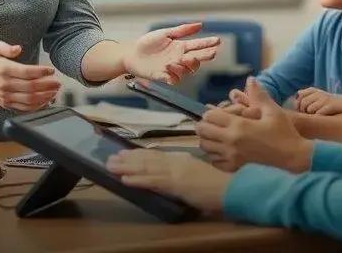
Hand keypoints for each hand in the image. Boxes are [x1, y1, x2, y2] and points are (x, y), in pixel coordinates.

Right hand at [0, 41, 60, 110]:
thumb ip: (7, 47)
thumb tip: (18, 48)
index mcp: (4, 69)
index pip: (27, 72)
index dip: (42, 72)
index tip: (51, 70)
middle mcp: (5, 84)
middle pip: (31, 87)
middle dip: (48, 85)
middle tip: (57, 82)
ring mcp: (5, 96)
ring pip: (29, 100)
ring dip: (45, 97)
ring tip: (54, 92)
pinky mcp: (5, 103)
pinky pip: (23, 108)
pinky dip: (36, 106)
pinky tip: (45, 101)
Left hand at [107, 149, 230, 213]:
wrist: (230, 188)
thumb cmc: (219, 184)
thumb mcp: (198, 174)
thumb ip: (185, 173)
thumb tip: (174, 176)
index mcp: (182, 160)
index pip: (156, 155)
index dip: (139, 154)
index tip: (125, 153)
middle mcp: (176, 162)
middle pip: (147, 159)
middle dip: (128, 159)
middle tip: (110, 158)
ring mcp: (175, 172)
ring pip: (146, 168)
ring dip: (126, 167)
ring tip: (111, 166)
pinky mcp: (175, 183)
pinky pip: (152, 180)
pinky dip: (137, 179)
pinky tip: (124, 180)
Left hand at [125, 23, 219, 84]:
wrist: (131, 54)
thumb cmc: (147, 43)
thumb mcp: (165, 33)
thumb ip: (182, 30)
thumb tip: (200, 25)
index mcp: (180, 47)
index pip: (198, 45)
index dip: (208, 43)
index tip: (217, 40)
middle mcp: (179, 59)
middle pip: (196, 60)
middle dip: (205, 56)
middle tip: (211, 53)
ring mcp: (172, 69)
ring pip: (187, 71)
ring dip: (185, 66)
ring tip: (178, 60)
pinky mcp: (163, 76)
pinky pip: (173, 80)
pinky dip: (173, 75)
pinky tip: (169, 68)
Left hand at [197, 77, 312, 172]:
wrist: (293, 155)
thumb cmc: (284, 131)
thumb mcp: (272, 110)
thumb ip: (258, 95)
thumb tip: (250, 79)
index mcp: (239, 126)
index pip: (210, 117)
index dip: (210, 112)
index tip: (218, 112)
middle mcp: (231, 141)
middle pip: (203, 132)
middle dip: (205, 124)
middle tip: (214, 122)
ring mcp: (232, 156)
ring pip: (206, 147)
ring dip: (207, 139)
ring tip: (217, 134)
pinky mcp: (236, 166)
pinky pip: (214, 161)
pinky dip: (214, 154)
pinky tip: (222, 149)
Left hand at [296, 87, 341, 114]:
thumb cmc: (331, 103)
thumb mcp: (319, 96)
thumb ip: (308, 95)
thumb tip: (297, 95)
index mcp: (315, 90)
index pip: (300, 96)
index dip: (298, 104)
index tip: (301, 111)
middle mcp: (319, 93)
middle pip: (303, 103)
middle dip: (303, 111)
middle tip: (308, 116)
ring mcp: (325, 99)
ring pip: (310, 109)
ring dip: (311, 115)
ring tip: (315, 117)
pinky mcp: (331, 106)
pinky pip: (319, 113)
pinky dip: (318, 117)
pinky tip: (321, 118)